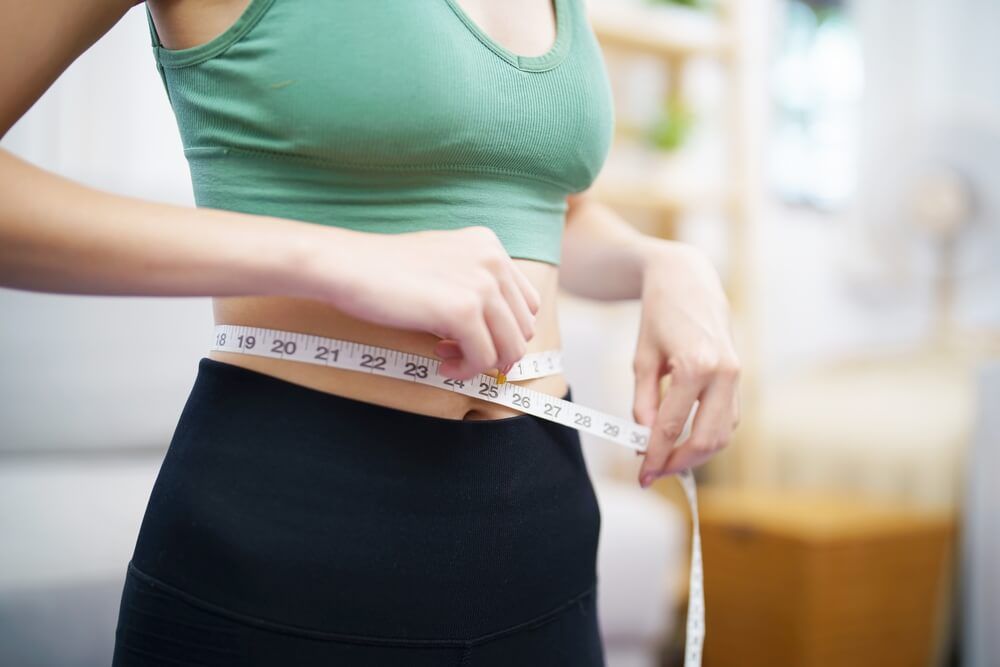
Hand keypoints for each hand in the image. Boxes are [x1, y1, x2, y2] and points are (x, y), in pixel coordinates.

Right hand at [313, 226, 539, 380]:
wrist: (347, 265)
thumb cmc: (383, 269)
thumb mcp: (441, 263)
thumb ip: (472, 285)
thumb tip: (497, 334)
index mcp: (489, 245)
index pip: (526, 302)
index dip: (505, 330)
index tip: (475, 341)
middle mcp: (493, 260)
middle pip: (523, 327)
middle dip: (495, 349)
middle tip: (456, 353)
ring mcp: (481, 285)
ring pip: (510, 347)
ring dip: (481, 363)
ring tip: (448, 360)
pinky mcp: (463, 311)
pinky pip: (484, 359)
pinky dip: (466, 371)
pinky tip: (442, 366)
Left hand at [632, 241, 740, 487]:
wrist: (688, 281)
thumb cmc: (659, 315)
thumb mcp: (642, 359)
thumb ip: (643, 401)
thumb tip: (644, 439)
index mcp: (695, 366)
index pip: (671, 427)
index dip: (654, 456)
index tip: (641, 476)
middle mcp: (723, 373)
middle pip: (705, 440)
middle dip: (678, 463)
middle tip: (653, 473)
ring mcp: (737, 376)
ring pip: (724, 435)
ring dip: (697, 455)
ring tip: (667, 460)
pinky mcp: (740, 377)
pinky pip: (729, 419)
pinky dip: (709, 436)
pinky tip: (685, 440)